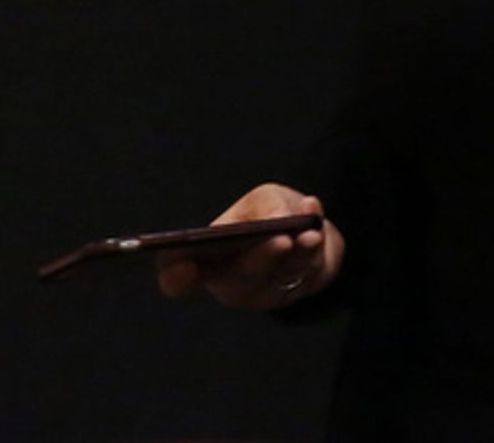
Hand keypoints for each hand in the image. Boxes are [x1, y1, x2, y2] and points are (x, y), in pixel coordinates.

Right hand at [156, 182, 344, 310]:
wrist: (307, 228)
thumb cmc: (270, 213)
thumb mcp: (263, 198)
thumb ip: (267, 205)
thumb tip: (278, 219)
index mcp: (207, 260)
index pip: (179, 280)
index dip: (176, 278)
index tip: (182, 267)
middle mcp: (231, 284)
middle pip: (239, 280)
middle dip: (261, 259)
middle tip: (279, 240)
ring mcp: (265, 294)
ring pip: (279, 279)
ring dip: (296, 256)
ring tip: (307, 235)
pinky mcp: (296, 294)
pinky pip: (305, 276)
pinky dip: (314, 250)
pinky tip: (317, 231)